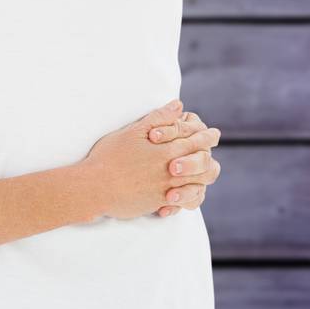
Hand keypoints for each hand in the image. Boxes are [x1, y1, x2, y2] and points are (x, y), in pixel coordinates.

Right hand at [84, 99, 220, 219]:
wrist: (96, 187)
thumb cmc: (110, 156)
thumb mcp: (133, 131)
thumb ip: (159, 118)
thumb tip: (179, 105)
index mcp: (167, 149)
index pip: (197, 141)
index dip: (207, 136)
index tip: (214, 134)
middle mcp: (172, 170)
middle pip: (204, 164)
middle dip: (210, 157)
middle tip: (211, 155)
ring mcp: (167, 188)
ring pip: (198, 184)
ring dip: (203, 178)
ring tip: (204, 174)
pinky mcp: (160, 203)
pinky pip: (184, 202)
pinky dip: (189, 197)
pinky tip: (186, 193)